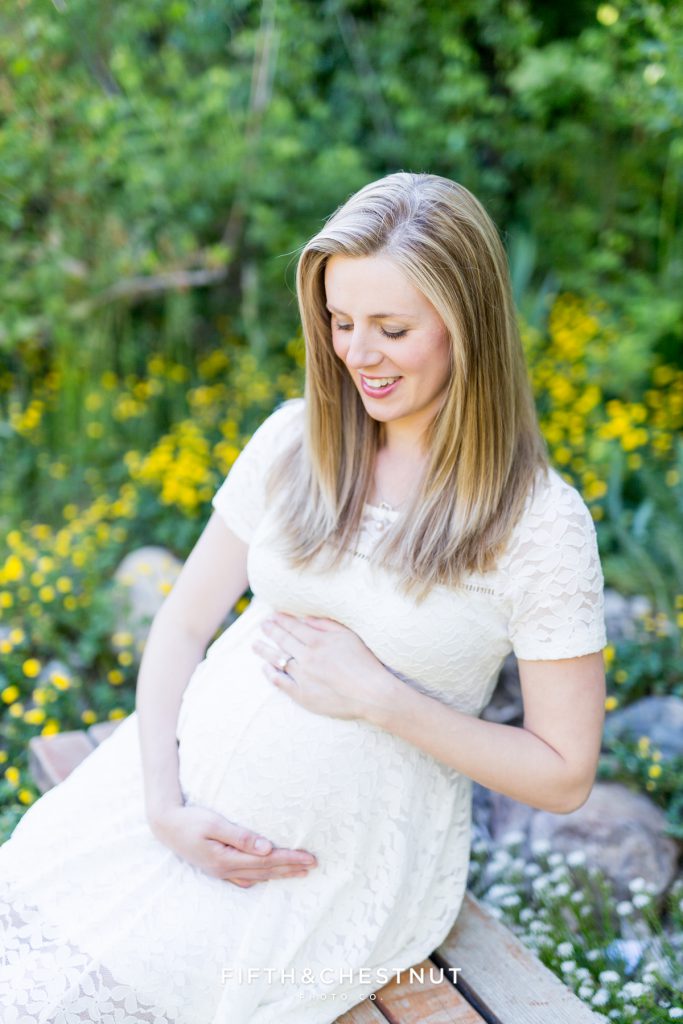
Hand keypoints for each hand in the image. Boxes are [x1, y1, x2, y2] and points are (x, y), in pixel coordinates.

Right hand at [149, 803, 317, 887]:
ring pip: (257, 876)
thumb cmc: (189, 820)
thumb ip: (240, 836)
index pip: (266, 861)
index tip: (309, 858)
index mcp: (226, 859)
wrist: (165, 826)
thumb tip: (266, 848)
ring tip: (299, 872)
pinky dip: (261, 877)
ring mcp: (220, 872)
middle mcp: (225, 870)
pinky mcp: (217, 868)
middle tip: (314, 865)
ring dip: (279, 874)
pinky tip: (268, 876)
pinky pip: (244, 878)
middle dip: (291, 868)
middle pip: (266, 871)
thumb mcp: (214, 823)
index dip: (289, 859)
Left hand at [251, 611, 395, 721]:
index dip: (281, 620)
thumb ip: (326, 625)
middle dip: (270, 631)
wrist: (371, 693)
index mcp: (318, 641)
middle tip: (262, 625)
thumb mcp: (349, 636)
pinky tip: (265, 668)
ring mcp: (303, 677)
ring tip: (255, 645)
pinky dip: (271, 674)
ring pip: (278, 660)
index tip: (272, 616)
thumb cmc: (365, 663)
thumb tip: (305, 619)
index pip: (294, 627)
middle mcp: (307, 657)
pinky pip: (281, 682)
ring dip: (265, 650)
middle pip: (283, 640)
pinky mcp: (303, 695)